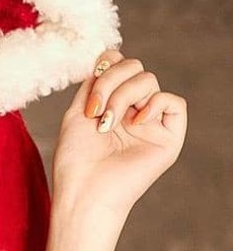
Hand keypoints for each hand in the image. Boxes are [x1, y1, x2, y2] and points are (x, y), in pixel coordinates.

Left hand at [52, 50, 187, 223]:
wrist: (84, 192)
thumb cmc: (75, 160)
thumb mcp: (77, 112)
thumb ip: (94, 84)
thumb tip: (109, 57)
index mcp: (110, 103)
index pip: (118, 64)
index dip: (107, 63)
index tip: (90, 85)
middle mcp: (132, 110)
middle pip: (134, 67)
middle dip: (110, 81)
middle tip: (95, 112)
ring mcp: (151, 123)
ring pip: (149, 80)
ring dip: (122, 96)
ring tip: (107, 124)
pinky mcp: (168, 139)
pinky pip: (174, 103)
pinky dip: (155, 104)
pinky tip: (135, 122)